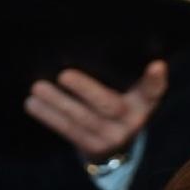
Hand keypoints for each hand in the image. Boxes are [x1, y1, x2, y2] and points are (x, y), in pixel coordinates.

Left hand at [24, 60, 167, 159]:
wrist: (113, 147)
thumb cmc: (115, 104)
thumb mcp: (128, 91)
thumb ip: (121, 74)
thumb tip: (87, 41)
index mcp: (143, 102)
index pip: (153, 90)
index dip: (155, 80)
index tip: (157, 65)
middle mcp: (132, 121)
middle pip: (108, 105)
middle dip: (85, 90)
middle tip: (63, 75)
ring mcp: (112, 137)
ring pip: (82, 119)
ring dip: (57, 103)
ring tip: (37, 88)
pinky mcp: (92, 148)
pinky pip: (68, 131)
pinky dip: (49, 116)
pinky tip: (33, 104)